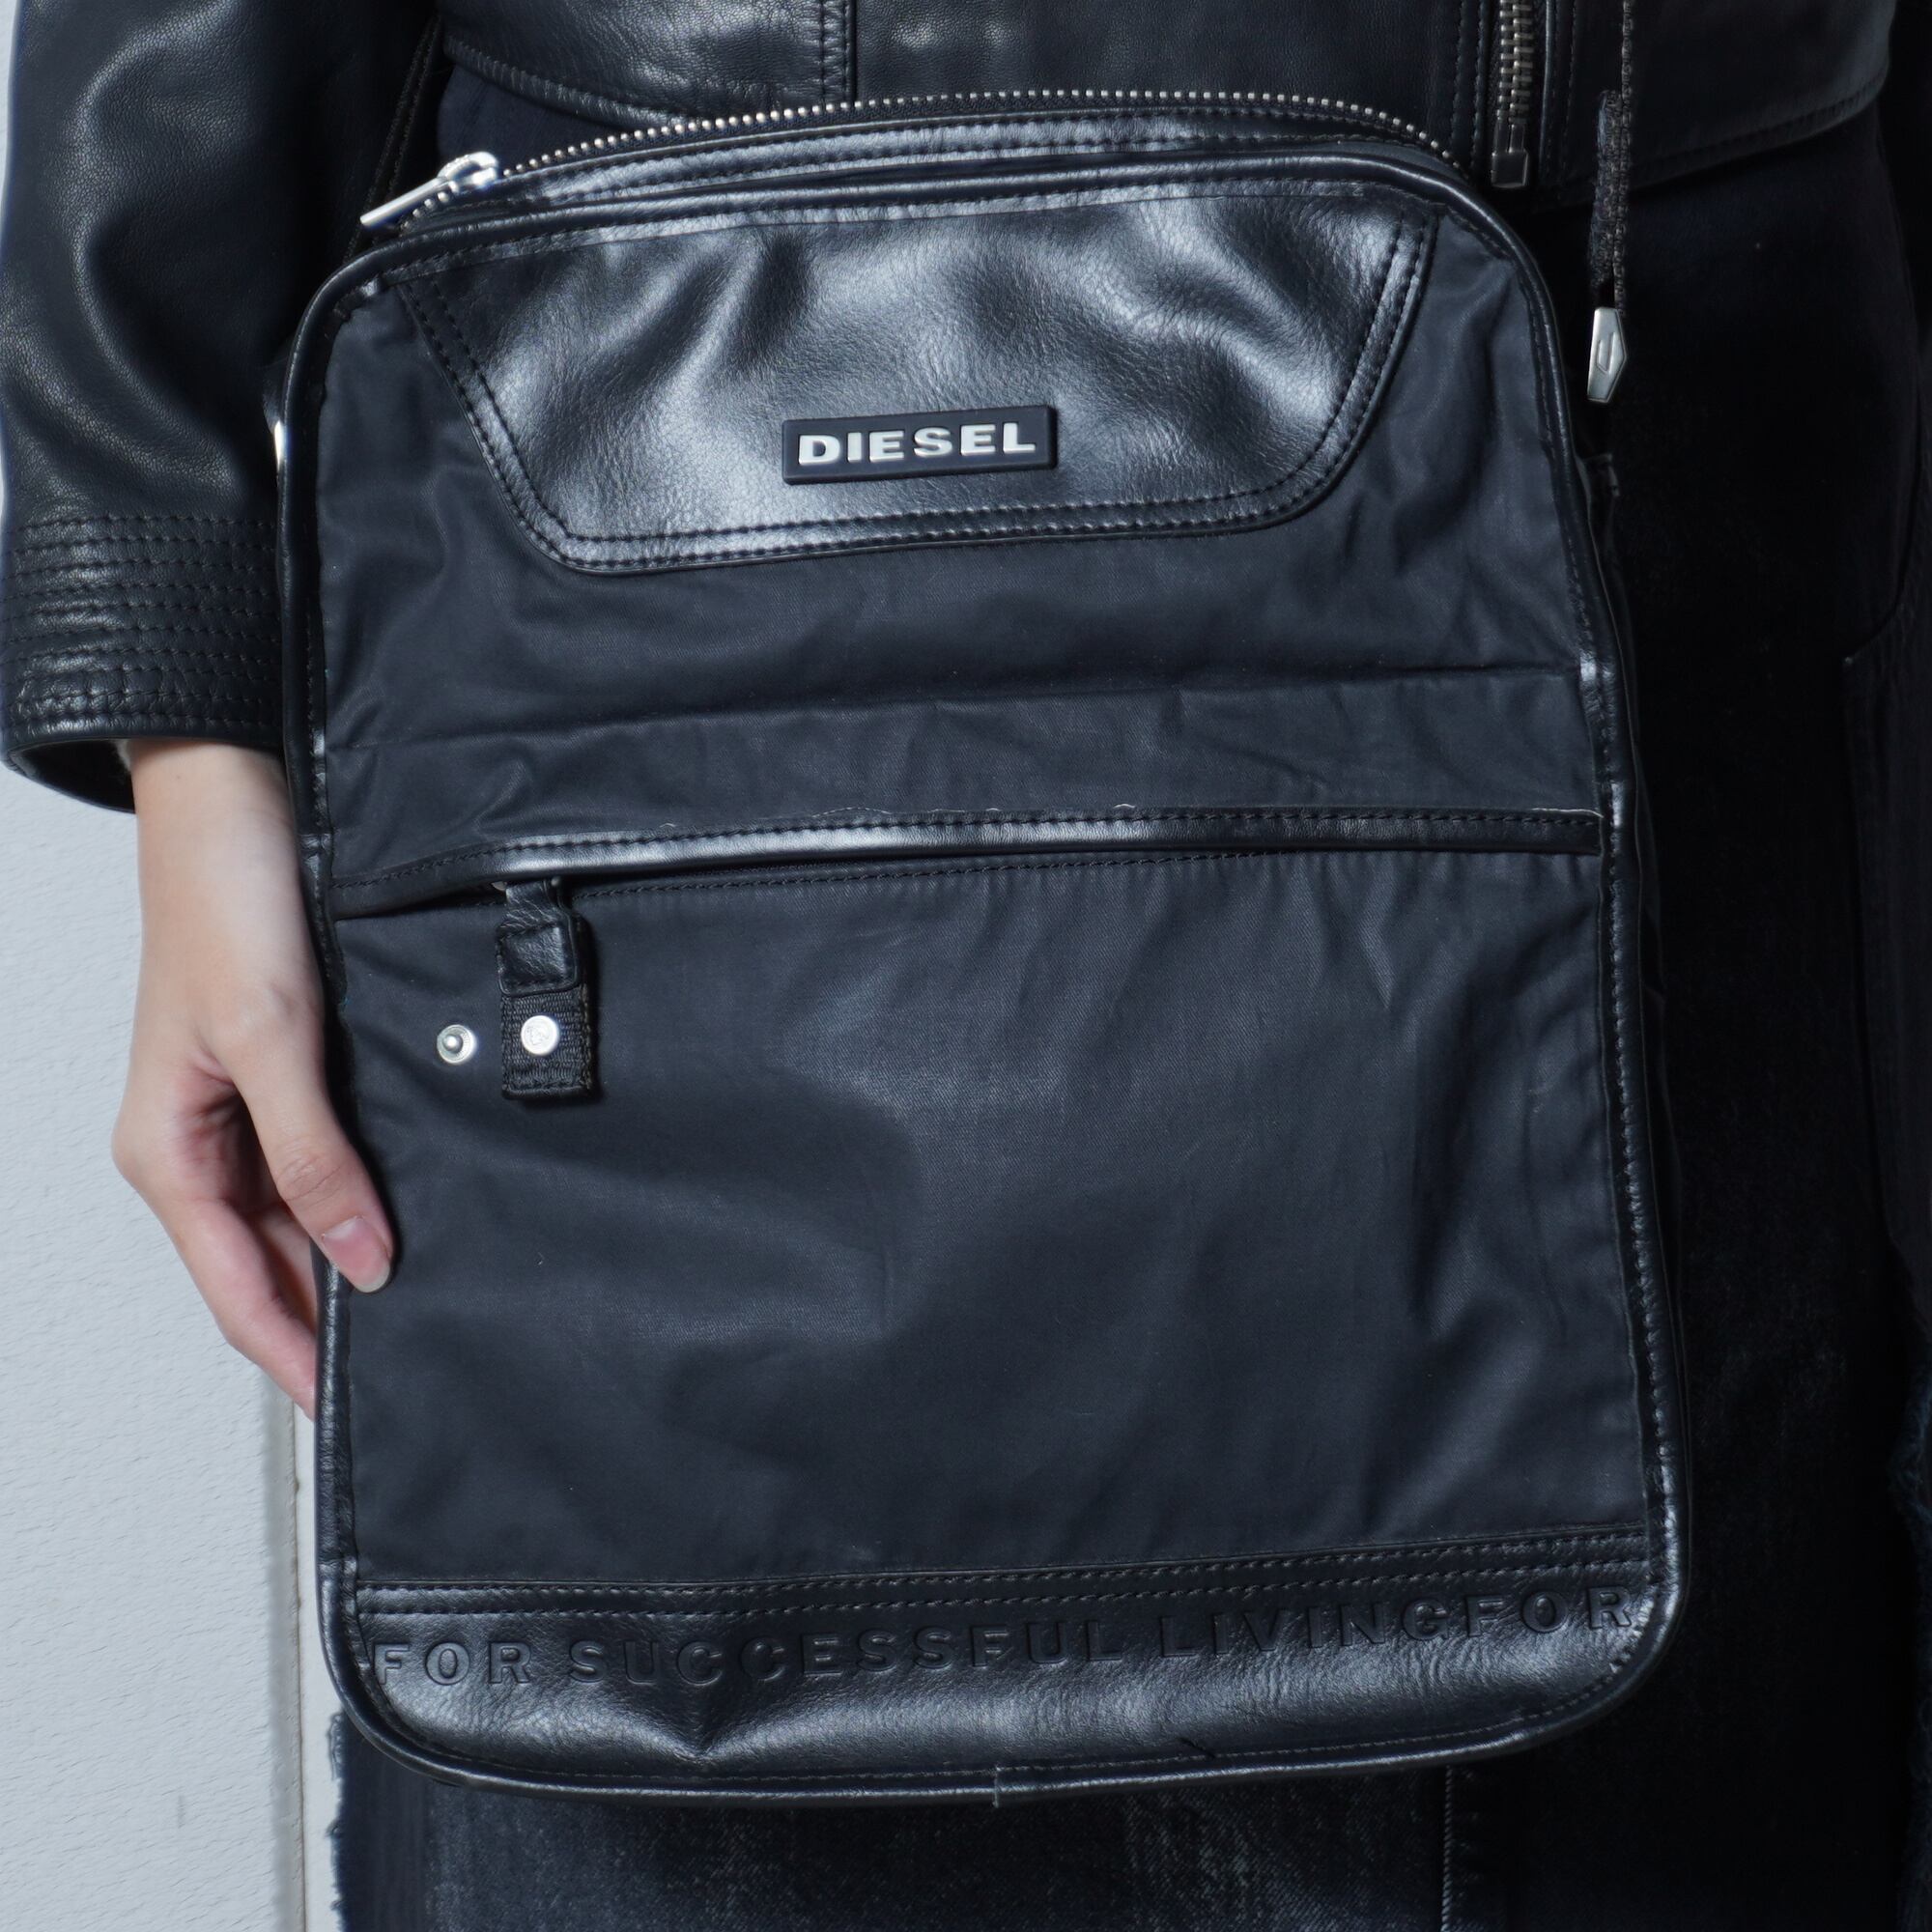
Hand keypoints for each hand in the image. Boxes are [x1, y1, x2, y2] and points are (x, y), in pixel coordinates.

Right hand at [113, 741, 392, 1414]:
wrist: (235, 807)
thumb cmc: (222, 906)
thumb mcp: (273, 1042)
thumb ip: (314, 1157)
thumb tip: (361, 1258)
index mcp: (168, 1152)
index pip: (232, 1288)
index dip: (291, 1353)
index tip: (348, 1404)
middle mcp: (198, 1144)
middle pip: (264, 1264)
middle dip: (324, 1316)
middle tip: (404, 1365)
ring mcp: (238, 1113)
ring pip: (293, 1220)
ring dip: (343, 1258)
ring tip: (415, 1305)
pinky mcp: (279, 1077)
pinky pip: (314, 1165)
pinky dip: (353, 1198)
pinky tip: (399, 1215)